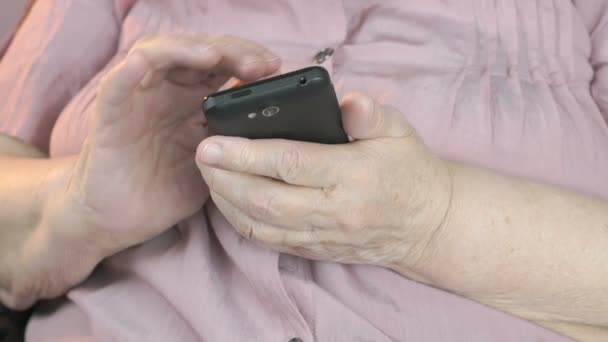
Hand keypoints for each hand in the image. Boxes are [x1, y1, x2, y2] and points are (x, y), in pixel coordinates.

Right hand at [67, 34, 280, 252]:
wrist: (119, 219)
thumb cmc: (165, 189)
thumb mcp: (213, 165)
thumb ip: (236, 143)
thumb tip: (278, 130)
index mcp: (194, 101)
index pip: (223, 65)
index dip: (249, 60)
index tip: (275, 68)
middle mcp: (168, 92)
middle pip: (198, 53)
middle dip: (232, 51)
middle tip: (259, 63)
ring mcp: (139, 98)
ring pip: (160, 55)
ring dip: (188, 50)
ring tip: (215, 56)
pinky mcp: (112, 114)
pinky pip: (118, 84)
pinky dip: (130, 70)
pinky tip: (144, 62)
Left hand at [196, 93, 451, 274]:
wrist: (428, 224)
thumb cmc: (409, 170)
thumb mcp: (399, 131)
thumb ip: (371, 114)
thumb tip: (346, 102)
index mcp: (353, 176)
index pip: (290, 164)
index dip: (246, 154)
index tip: (212, 142)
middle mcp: (335, 212)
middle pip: (266, 200)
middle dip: (225, 178)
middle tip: (201, 156)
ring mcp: (324, 236)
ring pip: (262, 226)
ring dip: (227, 202)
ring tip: (208, 176)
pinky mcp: (318, 251)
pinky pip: (271, 242)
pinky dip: (243, 222)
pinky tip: (229, 202)